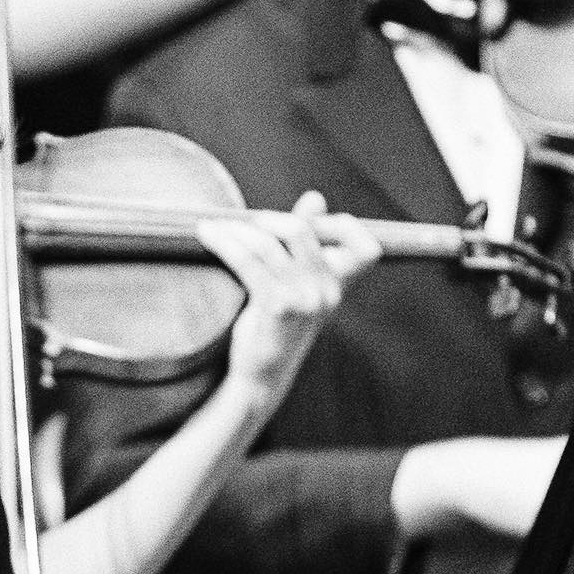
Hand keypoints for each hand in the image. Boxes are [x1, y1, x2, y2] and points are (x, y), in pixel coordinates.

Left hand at [197, 191, 379, 408]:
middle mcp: (326, 292)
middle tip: (242, 224)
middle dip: (266, 220)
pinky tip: (207, 236)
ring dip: (235, 231)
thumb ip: (306, 243)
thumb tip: (316, 198)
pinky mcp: (275, 307)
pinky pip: (247, 261)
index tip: (307, 218)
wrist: (262, 375)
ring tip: (213, 228)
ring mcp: (303, 300)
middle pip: (300, 231)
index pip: (365, 248)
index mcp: (338, 286)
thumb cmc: (277, 327)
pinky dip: (224, 243)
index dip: (341, 225)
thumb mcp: (297, 285)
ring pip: (266, 245)